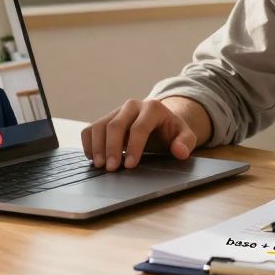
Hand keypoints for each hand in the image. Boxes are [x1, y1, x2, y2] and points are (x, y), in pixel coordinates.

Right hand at [81, 98, 198, 171]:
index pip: (139, 127)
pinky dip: (88, 143)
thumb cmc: (171, 132)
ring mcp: (116, 111)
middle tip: (111, 168)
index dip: (134, 147)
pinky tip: (93, 158)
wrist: (160, 122)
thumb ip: (185, 143)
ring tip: (101, 165)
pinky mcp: (105, 119)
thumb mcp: (185, 136)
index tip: (130, 165)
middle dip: (112, 148)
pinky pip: (90, 129)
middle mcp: (132, 106)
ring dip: (97, 146)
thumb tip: (180, 151)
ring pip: (100, 126)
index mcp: (153, 108)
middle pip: (116, 125)